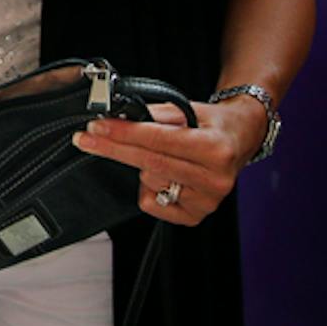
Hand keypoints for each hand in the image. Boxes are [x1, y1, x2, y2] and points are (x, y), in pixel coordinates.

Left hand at [73, 98, 259, 224]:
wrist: (240, 140)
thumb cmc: (212, 124)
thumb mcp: (189, 108)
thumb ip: (157, 115)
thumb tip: (121, 118)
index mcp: (216, 149)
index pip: (159, 141)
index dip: (124, 133)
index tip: (97, 128)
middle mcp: (215, 179)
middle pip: (149, 163)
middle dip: (114, 148)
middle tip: (86, 138)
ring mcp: (206, 201)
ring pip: (149, 182)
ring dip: (142, 166)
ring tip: (162, 154)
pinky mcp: (196, 216)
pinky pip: (152, 204)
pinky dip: (149, 188)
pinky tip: (165, 176)